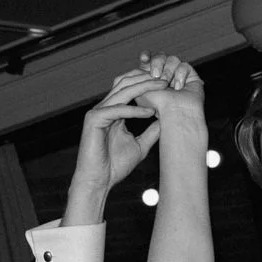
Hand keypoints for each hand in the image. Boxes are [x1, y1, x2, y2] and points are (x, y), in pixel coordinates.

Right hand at [61, 55, 205, 224]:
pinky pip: (117, 110)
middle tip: (167, 79)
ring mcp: (97, 112)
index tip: (168, 85)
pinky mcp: (93, 119)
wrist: (98, 182)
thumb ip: (151, 132)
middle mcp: (104, 108)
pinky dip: (134, 110)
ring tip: (162, 87)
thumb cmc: (115, 166)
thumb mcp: (140, 145)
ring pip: (122, 92)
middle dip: (147, 79)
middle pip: (125, 84)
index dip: (148, 84)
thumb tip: (166, 122)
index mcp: (113, 111)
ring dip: (143, 88)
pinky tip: (150, 112)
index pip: (130, 89)